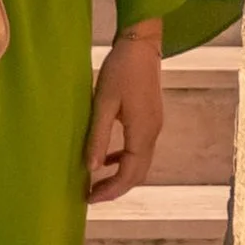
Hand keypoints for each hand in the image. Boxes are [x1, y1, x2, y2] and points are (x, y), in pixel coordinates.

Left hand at [84, 18, 164, 201]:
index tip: (90, 198)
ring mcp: (154, 127)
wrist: (141, 45)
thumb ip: (98, 136)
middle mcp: (152, 134)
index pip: (130, 173)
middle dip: (116, 188)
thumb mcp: (103, 103)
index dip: (111, 190)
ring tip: (97, 182)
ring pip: (140, 162)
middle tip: (91, 196)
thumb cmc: (121, 70)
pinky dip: (124, 160)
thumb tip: (92, 168)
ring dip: (120, 175)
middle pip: (138, 173)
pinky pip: (138, 149)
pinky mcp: (149, 119)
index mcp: (142, 132)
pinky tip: (108, 159)